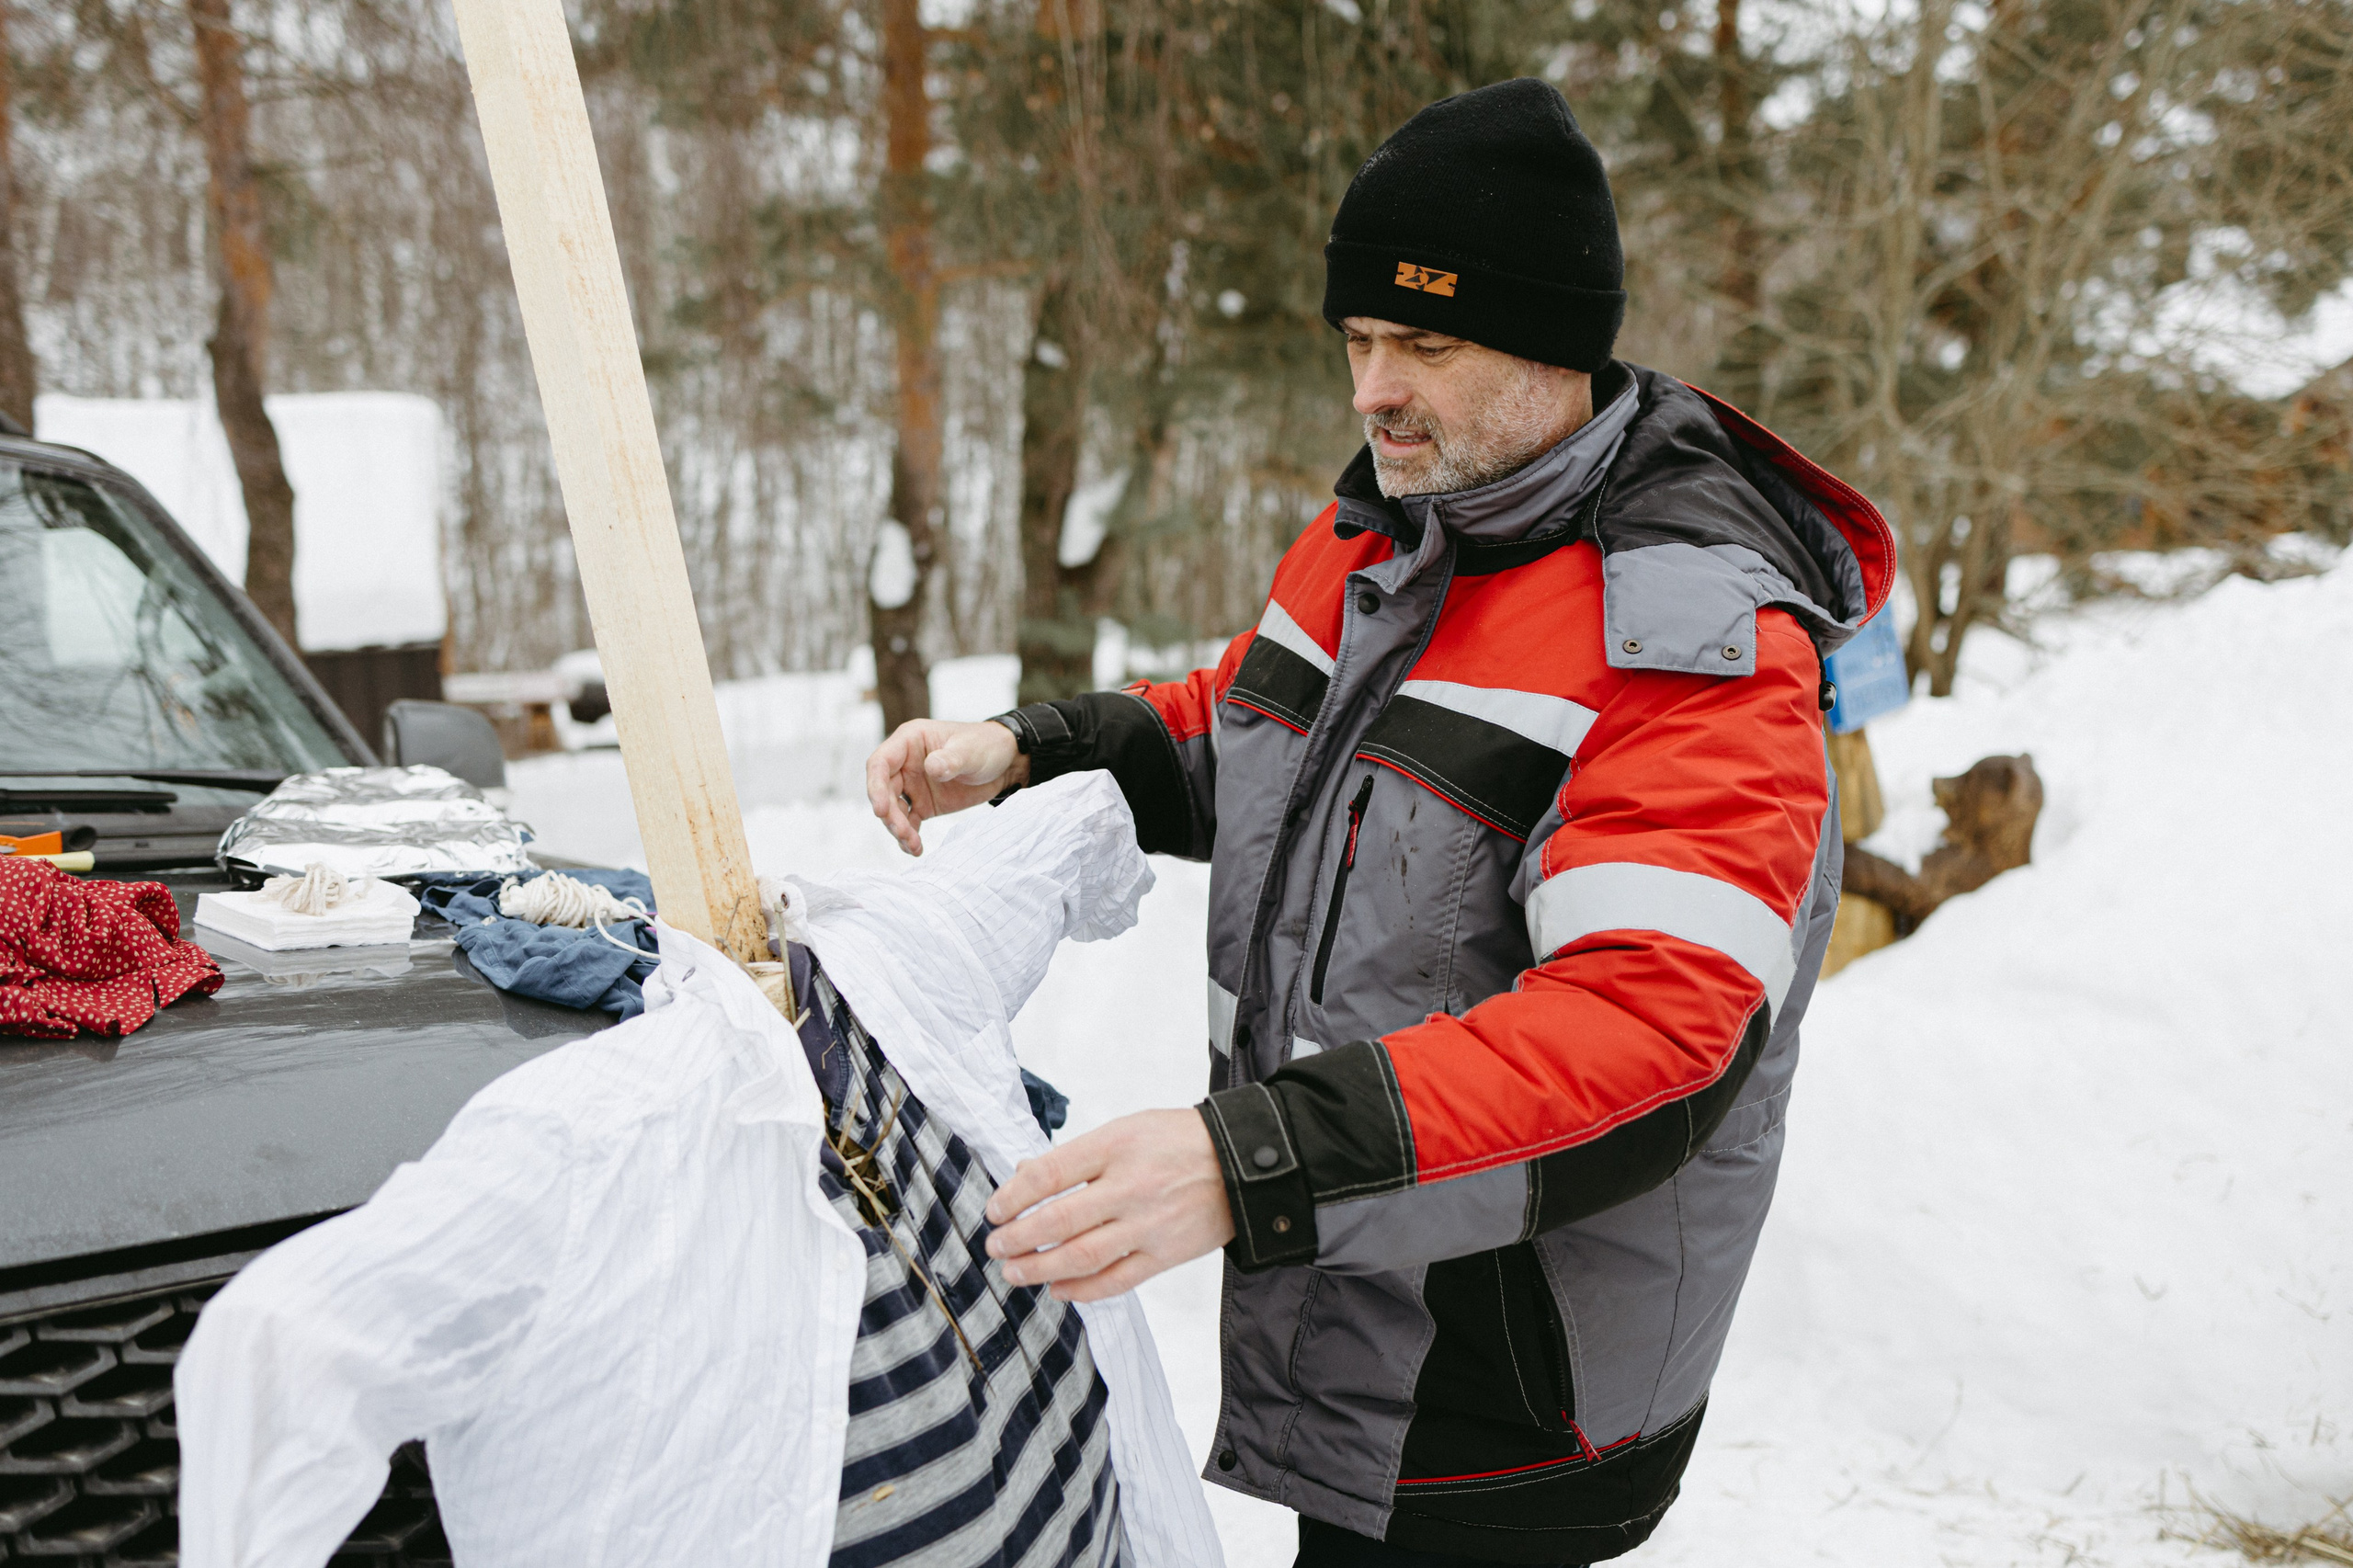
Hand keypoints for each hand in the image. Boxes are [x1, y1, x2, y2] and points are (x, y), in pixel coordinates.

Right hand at [863, 719, 1028, 855]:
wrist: (1005, 764)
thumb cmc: (985, 745)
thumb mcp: (970, 750)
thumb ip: (950, 759)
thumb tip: (931, 768)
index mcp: (909, 741)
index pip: (880, 763)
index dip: (875, 786)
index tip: (881, 810)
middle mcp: (905, 764)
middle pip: (883, 791)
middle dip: (889, 815)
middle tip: (903, 833)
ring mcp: (912, 785)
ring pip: (893, 810)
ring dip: (899, 829)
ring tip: (913, 845)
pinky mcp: (922, 804)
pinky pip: (909, 822)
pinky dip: (909, 837)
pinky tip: (916, 849)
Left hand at [983, 1109, 1235, 1302]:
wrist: (1245, 1163)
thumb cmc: (1179, 1140)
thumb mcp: (1126, 1129)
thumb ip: (1077, 1155)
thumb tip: (1025, 1176)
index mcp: (1116, 1147)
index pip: (1049, 1174)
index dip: (1013, 1196)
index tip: (994, 1210)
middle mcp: (1130, 1187)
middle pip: (1059, 1220)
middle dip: (1017, 1238)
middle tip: (995, 1246)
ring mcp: (1148, 1225)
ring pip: (1082, 1257)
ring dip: (1040, 1269)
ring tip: (1014, 1272)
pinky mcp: (1166, 1255)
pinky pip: (1116, 1280)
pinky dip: (1082, 1290)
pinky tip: (1058, 1289)